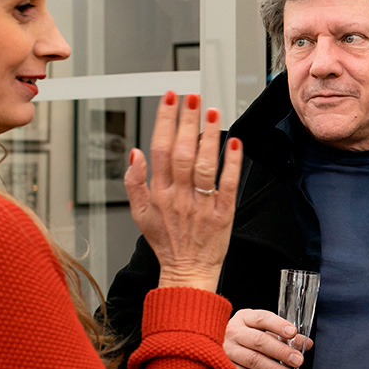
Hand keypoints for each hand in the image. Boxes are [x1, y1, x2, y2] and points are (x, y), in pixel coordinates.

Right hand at [125, 93, 241, 291]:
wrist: (187, 272)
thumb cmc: (167, 242)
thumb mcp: (139, 214)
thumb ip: (133, 182)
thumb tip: (134, 153)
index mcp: (159, 193)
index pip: (159, 149)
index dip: (164, 121)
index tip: (170, 100)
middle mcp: (179, 196)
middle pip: (182, 152)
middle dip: (186, 121)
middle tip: (192, 97)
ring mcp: (202, 205)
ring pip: (204, 165)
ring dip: (208, 137)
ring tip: (212, 112)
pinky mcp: (223, 213)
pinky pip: (228, 184)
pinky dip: (231, 163)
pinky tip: (234, 143)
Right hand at [222, 308, 310, 368]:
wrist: (213, 346)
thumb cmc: (245, 337)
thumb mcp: (261, 330)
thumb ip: (284, 335)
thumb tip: (306, 343)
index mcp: (244, 318)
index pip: (263, 318)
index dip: (278, 325)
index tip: (293, 333)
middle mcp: (234, 332)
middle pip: (259, 341)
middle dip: (281, 351)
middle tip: (298, 360)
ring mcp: (227, 351)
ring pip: (253, 361)